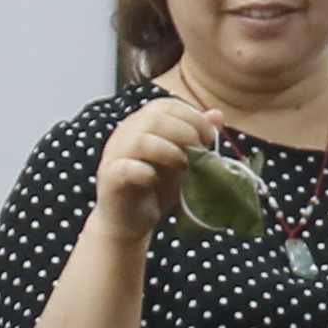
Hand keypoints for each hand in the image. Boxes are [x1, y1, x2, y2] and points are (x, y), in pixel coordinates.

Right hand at [85, 94, 226, 240]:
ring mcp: (114, 157)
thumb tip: (217, 115)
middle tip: (200, 153)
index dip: (192, 116)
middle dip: (185, 133)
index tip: (210, 137)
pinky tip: (156, 179)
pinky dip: (144, 172)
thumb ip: (197, 136)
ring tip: (184, 165)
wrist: (130, 222)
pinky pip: (124, 169)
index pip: (165, 105)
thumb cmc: (156, 187)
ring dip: (168, 151)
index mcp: (141, 124)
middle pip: (154, 119)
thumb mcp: (182, 159)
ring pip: (139, 141)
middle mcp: (124, 134)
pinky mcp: (110, 181)